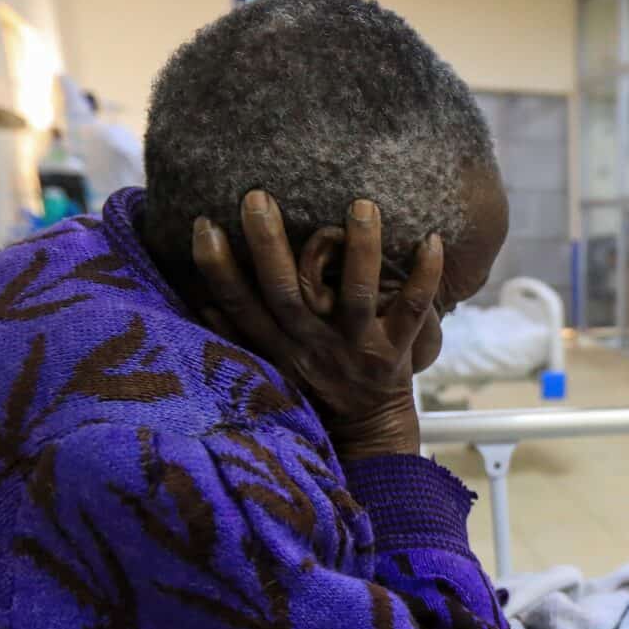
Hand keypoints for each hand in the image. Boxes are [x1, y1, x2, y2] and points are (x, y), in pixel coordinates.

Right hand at [193, 189, 442, 459]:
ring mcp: (357, 348)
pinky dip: (425, 278)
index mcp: (279, 346)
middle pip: (287, 293)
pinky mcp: (397, 351)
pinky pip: (414, 311)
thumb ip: (239, 331)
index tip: (204, 224)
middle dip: (270, 246)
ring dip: (361, 251)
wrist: (366, 433)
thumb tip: (199, 295)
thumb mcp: (269, 365)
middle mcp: (314, 345)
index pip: (240, 305)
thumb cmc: (314, 386)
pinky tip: (430, 240)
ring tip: (360, 205)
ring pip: (357, 296)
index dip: (218, 269)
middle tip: (258, 196)